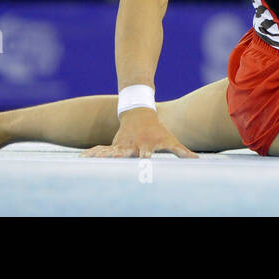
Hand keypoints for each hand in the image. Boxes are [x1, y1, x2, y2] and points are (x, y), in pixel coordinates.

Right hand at [79, 108, 198, 158]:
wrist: (140, 113)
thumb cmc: (157, 130)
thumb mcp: (170, 139)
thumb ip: (182, 151)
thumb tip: (196, 159)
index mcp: (146, 146)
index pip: (145, 154)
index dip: (145, 159)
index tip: (144, 162)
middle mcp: (132, 146)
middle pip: (126, 156)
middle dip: (121, 161)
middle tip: (114, 165)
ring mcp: (121, 146)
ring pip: (110, 153)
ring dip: (101, 158)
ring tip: (88, 162)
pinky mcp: (113, 145)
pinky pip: (101, 151)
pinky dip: (92, 155)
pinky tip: (81, 159)